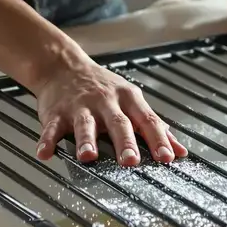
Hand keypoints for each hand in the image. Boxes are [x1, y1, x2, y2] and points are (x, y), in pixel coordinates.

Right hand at [31, 59, 187, 166]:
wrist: (64, 66)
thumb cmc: (103, 89)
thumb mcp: (132, 101)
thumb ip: (156, 127)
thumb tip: (181, 151)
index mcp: (128, 99)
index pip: (147, 120)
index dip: (158, 139)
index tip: (167, 158)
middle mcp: (105, 101)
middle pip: (118, 123)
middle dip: (125, 142)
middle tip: (131, 160)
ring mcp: (80, 107)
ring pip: (85, 125)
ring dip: (87, 141)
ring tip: (88, 157)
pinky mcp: (56, 112)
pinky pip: (52, 128)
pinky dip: (47, 141)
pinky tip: (45, 153)